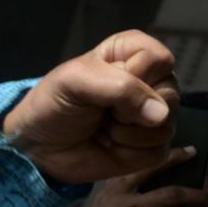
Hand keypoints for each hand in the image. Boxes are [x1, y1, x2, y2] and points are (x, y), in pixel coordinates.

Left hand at [3, 29, 178, 183]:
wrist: (35, 146)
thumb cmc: (52, 104)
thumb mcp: (76, 81)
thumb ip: (120, 87)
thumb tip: (162, 115)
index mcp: (134, 53)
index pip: (161, 60)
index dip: (134, 76)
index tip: (101, 86)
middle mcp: (150, 82)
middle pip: (171, 93)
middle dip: (128, 110)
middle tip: (101, 112)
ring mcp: (153, 117)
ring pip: (166, 125)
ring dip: (126, 133)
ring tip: (102, 128)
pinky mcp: (148, 148)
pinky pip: (157, 151)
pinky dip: (129, 153)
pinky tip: (109, 146)